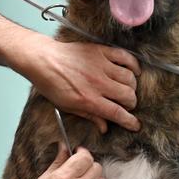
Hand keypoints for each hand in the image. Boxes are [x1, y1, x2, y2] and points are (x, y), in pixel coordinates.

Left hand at [20, 36, 140, 132]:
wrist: (42, 60)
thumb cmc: (52, 84)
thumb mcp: (67, 106)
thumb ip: (89, 116)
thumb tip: (104, 127)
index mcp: (90, 100)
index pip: (118, 113)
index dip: (130, 121)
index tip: (135, 125)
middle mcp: (99, 84)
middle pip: (128, 96)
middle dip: (131, 104)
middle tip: (127, 105)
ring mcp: (101, 66)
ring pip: (129, 78)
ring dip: (132, 87)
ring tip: (127, 89)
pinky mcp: (101, 51)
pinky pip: (125, 57)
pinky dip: (133, 65)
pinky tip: (134, 71)